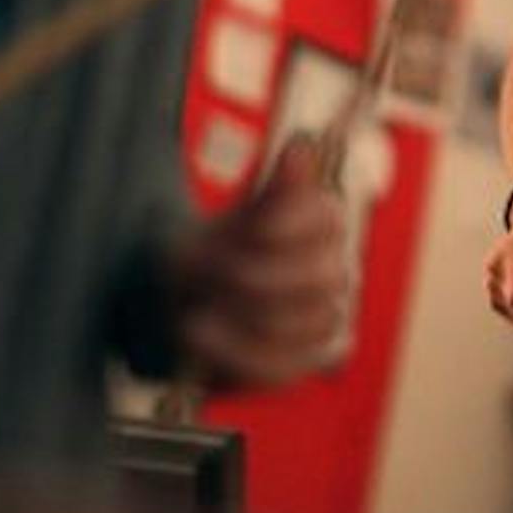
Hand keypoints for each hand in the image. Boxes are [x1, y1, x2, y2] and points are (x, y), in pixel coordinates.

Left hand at [172, 138, 346, 388]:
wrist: (178, 300)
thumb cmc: (208, 253)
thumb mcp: (229, 219)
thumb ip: (272, 189)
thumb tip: (303, 146)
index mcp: (323, 224)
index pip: (329, 220)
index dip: (292, 225)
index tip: (252, 230)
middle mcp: (333, 271)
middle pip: (325, 276)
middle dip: (261, 275)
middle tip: (214, 272)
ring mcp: (321, 320)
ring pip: (308, 323)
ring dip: (244, 316)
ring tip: (197, 308)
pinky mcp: (298, 363)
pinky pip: (281, 365)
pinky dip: (232, 351)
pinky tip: (198, 334)